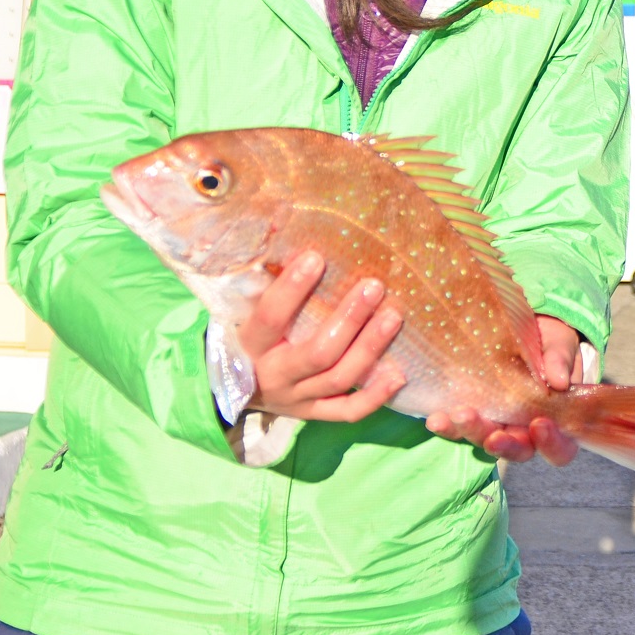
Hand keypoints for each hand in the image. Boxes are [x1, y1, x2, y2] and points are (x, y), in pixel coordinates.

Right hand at [236, 250, 405, 422]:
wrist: (234, 387)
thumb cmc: (251, 333)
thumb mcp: (247, 307)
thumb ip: (266, 275)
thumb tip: (282, 220)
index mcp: (251, 344)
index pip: (270, 317)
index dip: (292, 289)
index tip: (317, 258)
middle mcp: (274, 375)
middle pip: (317, 352)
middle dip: (349, 319)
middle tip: (374, 286)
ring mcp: (296, 399)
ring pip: (338, 378)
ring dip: (369, 347)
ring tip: (393, 317)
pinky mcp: (314, 414)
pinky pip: (348, 412)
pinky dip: (375, 397)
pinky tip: (399, 375)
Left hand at [424, 314, 585, 466]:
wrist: (522, 329)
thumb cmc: (549, 344)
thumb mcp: (560, 345)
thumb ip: (560, 359)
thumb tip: (559, 380)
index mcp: (555, 421)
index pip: (559, 448)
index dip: (551, 443)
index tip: (539, 424)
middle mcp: (525, 430)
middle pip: (518, 450)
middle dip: (504, 445)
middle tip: (493, 436)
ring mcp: (497, 424)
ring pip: (485, 441)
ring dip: (471, 433)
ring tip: (457, 417)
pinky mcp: (473, 414)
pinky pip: (459, 427)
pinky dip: (448, 426)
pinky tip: (436, 418)